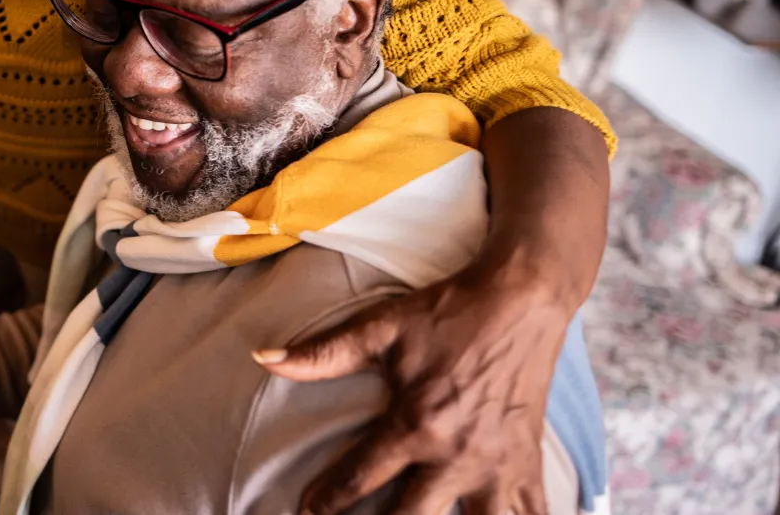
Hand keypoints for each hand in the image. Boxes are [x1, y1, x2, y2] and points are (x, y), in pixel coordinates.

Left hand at [255, 253, 572, 514]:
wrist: (521, 298)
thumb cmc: (449, 312)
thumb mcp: (382, 328)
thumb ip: (323, 354)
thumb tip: (263, 358)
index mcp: (416, 423)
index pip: (360, 478)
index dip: (328, 500)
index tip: (309, 511)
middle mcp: (457, 454)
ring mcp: (498, 465)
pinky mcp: (529, 463)